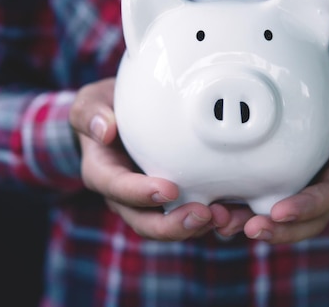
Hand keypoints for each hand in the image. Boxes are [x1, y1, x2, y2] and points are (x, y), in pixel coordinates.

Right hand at [69, 78, 229, 240]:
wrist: (123, 117)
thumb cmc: (106, 109)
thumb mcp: (91, 103)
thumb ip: (91, 113)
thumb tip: (104, 129)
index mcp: (104, 174)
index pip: (117, 189)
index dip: (140, 194)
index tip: (167, 188)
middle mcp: (127, 196)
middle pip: (146, 223)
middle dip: (174, 225)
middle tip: (203, 214)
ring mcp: (152, 202)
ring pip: (173, 226)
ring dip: (199, 226)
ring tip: (226, 216)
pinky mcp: (178, 198)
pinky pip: (193, 216)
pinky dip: (215, 219)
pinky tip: (237, 212)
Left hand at [214, 60, 328, 243]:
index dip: (308, 206)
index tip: (281, 211)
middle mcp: (326, 182)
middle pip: (307, 219)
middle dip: (280, 229)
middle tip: (251, 230)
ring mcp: (304, 182)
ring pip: (282, 216)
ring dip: (254, 223)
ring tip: (225, 225)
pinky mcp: (282, 176)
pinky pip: (264, 199)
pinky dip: (243, 208)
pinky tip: (218, 209)